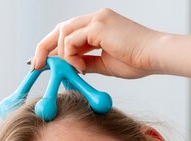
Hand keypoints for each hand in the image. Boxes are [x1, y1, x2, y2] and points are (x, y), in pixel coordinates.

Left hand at [32, 9, 160, 78]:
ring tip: (75, 71)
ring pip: (63, 32)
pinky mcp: (98, 26)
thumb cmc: (138, 61)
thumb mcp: (106, 64)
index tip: (43, 63)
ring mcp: (97, 19)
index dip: (53, 47)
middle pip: (60, 28)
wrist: (155, 56)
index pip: (69, 32)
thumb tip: (72, 68)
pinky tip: (81, 68)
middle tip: (35, 66)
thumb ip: (88, 62)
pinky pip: (71, 40)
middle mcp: (96, 18)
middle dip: (44, 47)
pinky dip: (70, 56)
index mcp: (99, 25)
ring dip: (63, 55)